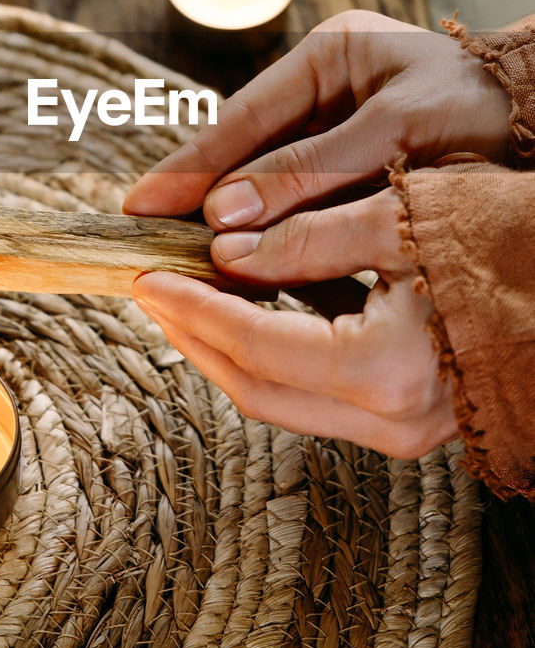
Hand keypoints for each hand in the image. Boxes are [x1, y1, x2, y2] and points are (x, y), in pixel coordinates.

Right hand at [124, 10, 509, 228]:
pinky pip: (302, 200)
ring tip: (181, 257)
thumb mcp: (398, 133)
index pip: (242, 116)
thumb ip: (311, 171)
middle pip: (245, 148)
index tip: (141, 206)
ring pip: (268, 178)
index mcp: (330, 53)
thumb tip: (223, 216)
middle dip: (198, 194)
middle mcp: (326, 87)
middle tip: (145, 237)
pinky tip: (248, 262)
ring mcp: (340, 124)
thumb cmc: (485, 111)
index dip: (189, 166)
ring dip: (233, 218)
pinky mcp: (358, 164)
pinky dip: (276, 231)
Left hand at [132, 188, 456, 457]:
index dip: (193, 308)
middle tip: (152, 289)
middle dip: (195, 336)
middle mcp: (393, 421)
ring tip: (186, 295)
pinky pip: (316, 396)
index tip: (148, 273)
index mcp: (386, 372)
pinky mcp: (411, 419)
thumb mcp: (404, 216)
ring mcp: (406, 431)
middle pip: (256, 387)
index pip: (254, 343)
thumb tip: (225, 247)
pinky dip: (269, 354)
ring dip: (226, 348)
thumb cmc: (511, 235)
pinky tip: (248, 309)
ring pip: (282, 398)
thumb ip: (307, 238)